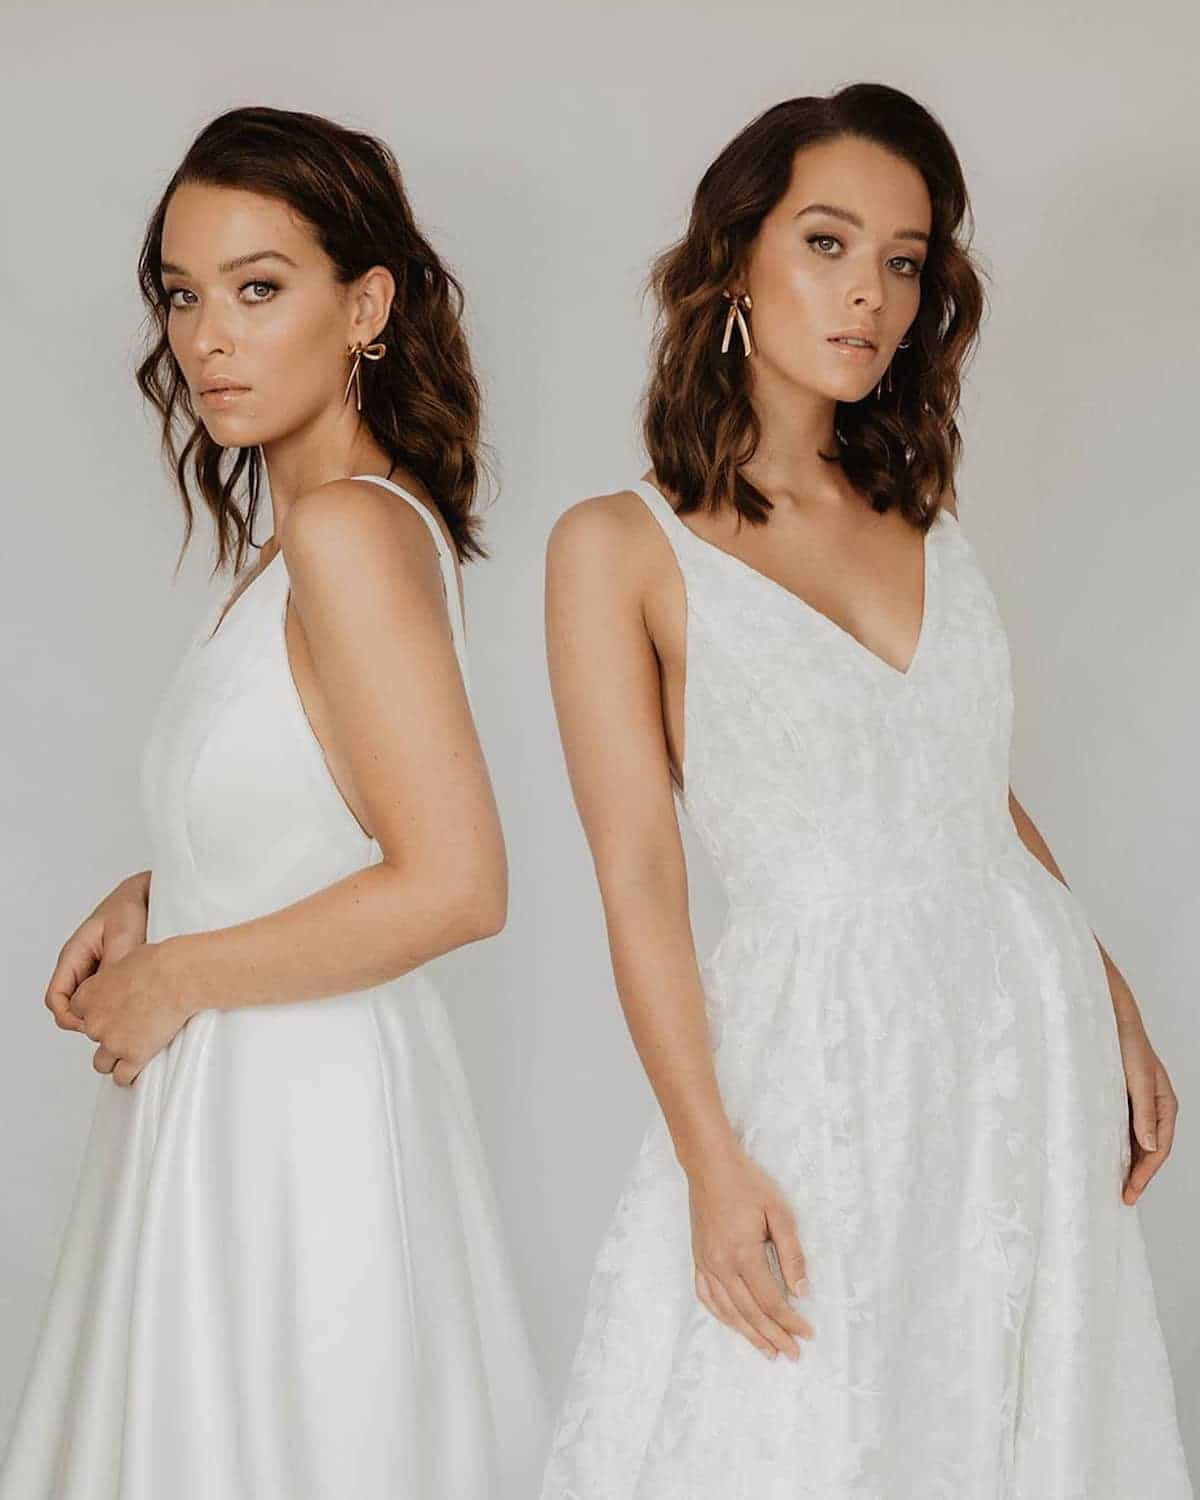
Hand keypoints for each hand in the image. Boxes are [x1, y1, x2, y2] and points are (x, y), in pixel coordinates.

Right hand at [45, 874, 150, 1035]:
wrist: (147, 894)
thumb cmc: (130, 908)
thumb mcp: (123, 935)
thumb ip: (114, 965)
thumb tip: (110, 997)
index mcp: (73, 956)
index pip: (56, 998)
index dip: (69, 1016)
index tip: (90, 1024)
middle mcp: (81, 966)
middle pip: (71, 1007)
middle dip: (89, 1020)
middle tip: (115, 1026)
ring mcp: (96, 971)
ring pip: (91, 1004)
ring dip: (104, 1013)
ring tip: (127, 1017)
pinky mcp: (113, 974)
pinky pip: (108, 997)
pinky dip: (117, 1005)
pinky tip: (137, 1005)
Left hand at [67, 939, 193, 1087]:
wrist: (177, 977)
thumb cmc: (158, 964)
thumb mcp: (125, 961)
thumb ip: (114, 977)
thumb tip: (123, 977)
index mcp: (89, 996)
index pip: (79, 1013)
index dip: (98, 1012)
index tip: (113, 1010)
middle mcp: (95, 1021)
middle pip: (92, 1036)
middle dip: (109, 1033)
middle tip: (131, 1025)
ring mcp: (112, 1041)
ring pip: (101, 1063)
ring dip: (114, 1058)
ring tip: (130, 1052)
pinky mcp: (133, 1056)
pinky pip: (122, 1077)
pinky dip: (129, 1074)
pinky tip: (137, 1066)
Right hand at [686, 1138, 813, 1360]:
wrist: (709, 1165)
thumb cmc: (747, 1184)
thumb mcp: (779, 1212)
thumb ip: (791, 1253)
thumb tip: (802, 1290)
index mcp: (744, 1254)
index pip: (771, 1300)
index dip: (790, 1321)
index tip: (807, 1335)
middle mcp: (722, 1265)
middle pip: (750, 1313)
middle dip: (774, 1336)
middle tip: (792, 1354)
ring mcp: (706, 1263)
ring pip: (728, 1311)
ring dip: (749, 1334)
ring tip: (768, 1351)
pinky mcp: (698, 1258)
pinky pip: (706, 1296)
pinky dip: (722, 1316)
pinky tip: (733, 1324)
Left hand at [1116, 1017, 1178, 1205]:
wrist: (1109, 1018)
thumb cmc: (1126, 1044)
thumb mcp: (1139, 1079)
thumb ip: (1144, 1112)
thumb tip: (1149, 1145)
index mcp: (1166, 1105)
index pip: (1159, 1149)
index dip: (1146, 1174)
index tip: (1130, 1192)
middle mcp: (1155, 1108)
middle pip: (1150, 1150)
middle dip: (1139, 1175)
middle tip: (1123, 1197)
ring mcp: (1138, 1105)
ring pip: (1136, 1142)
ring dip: (1128, 1163)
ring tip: (1115, 1184)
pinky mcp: (1122, 1100)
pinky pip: (1123, 1130)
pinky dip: (1118, 1146)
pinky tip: (1105, 1156)